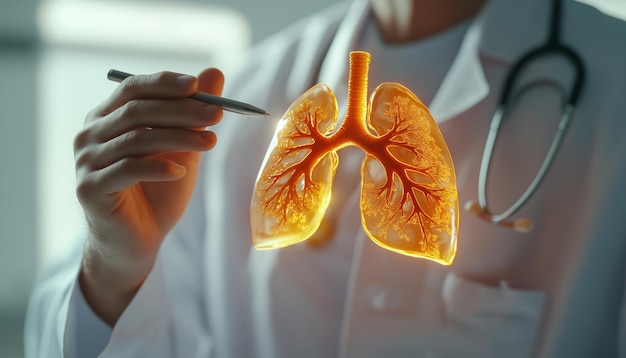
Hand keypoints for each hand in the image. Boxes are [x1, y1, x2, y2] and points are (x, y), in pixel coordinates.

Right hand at [74, 68, 223, 324]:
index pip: (133, 88)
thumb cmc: (159, 191)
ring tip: (211, 142)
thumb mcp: (182, 147)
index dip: (164, 83)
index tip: (198, 86)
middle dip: (181, 111)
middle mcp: (90, 135)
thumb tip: (215, 72)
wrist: (139, 240)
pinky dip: (158, 167)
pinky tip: (181, 172)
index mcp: (106, 118)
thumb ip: (193, 112)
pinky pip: (127, 169)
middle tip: (217, 115)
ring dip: (178, 137)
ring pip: (135, 138)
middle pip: (136, 111)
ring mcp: (86, 162)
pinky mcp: (90, 189)